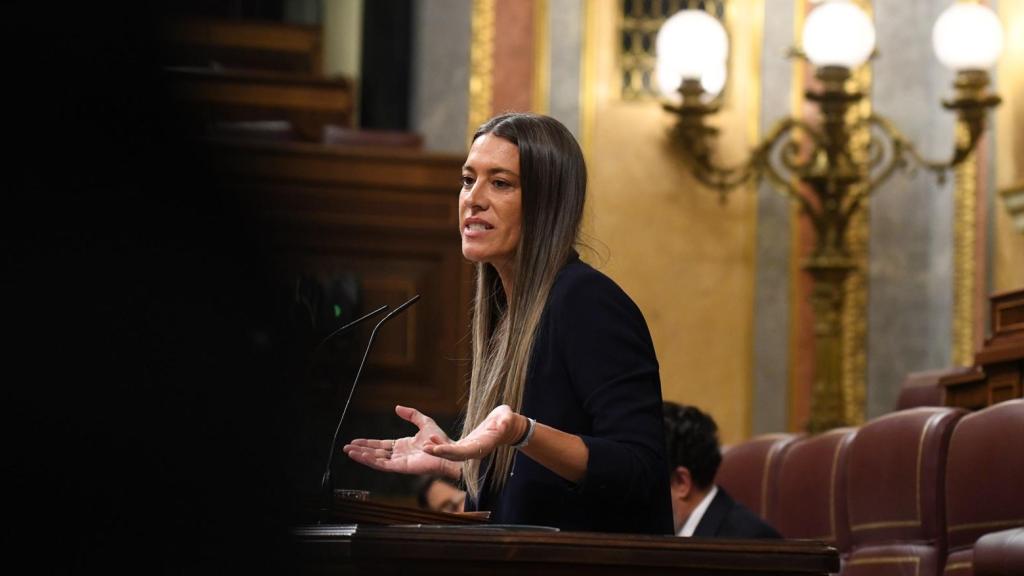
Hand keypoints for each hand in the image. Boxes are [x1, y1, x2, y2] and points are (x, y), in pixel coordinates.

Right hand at [343, 405, 458, 478]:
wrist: (447, 451)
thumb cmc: (440, 439)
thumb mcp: (423, 421)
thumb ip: (411, 414)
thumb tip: (397, 407)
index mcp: (402, 445)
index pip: (381, 445)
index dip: (367, 443)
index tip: (355, 441)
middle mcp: (399, 454)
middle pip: (375, 453)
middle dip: (360, 450)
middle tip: (346, 448)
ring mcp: (398, 462)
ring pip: (376, 460)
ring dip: (361, 456)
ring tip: (349, 452)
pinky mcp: (400, 467)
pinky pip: (382, 465)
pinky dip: (370, 461)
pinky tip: (361, 455)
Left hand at [424, 404, 526, 461]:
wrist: (508, 428)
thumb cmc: (508, 421)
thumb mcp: (507, 418)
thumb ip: (505, 421)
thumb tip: (503, 424)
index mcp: (484, 445)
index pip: (465, 451)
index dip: (450, 451)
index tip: (438, 450)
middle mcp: (475, 451)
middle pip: (455, 455)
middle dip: (440, 453)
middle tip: (424, 449)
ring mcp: (470, 449)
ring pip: (451, 453)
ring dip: (437, 450)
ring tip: (423, 445)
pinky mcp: (467, 445)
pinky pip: (451, 448)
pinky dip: (440, 445)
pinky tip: (430, 439)